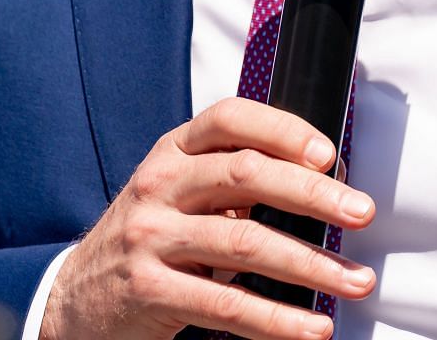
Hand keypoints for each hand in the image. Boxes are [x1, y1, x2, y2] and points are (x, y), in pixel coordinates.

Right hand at [37, 97, 375, 339]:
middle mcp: (159, 186)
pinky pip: (226, 306)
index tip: (329, 154)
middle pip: (245, 175)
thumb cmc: (148, 237)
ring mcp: (151, 238)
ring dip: (310, 264)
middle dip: (313, 194)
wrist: (74, 297)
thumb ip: (231, 180)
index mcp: (172, 152)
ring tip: (354, 281)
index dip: (283, 129)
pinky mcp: (150, 290)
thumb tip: (320, 182)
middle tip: (362, 213)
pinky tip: (310, 329)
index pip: (230, 119)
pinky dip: (277, 321)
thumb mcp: (178, 193)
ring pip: (244, 244)